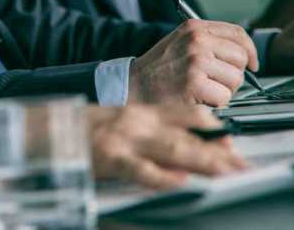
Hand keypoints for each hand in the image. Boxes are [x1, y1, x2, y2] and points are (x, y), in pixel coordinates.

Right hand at [88, 104, 248, 189]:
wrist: (52, 130)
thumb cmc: (88, 129)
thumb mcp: (124, 121)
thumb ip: (155, 130)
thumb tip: (187, 150)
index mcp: (144, 111)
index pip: (188, 114)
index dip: (214, 128)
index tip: (233, 141)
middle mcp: (140, 122)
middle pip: (188, 134)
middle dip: (218, 150)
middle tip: (241, 164)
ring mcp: (127, 141)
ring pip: (173, 150)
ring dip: (203, 161)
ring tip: (226, 171)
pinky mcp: (113, 161)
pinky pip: (142, 170)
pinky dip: (162, 176)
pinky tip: (180, 181)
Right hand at [128, 19, 257, 106]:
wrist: (132, 87)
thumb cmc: (157, 70)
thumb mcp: (180, 43)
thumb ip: (208, 42)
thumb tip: (243, 54)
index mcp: (195, 27)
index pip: (238, 34)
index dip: (250, 51)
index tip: (252, 64)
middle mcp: (197, 40)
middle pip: (240, 59)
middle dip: (232, 75)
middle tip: (214, 82)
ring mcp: (196, 61)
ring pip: (235, 80)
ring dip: (223, 91)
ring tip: (202, 90)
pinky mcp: (194, 83)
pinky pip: (224, 97)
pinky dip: (215, 104)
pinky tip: (198, 99)